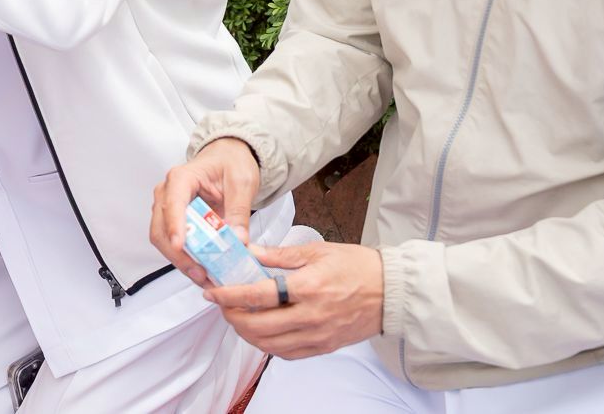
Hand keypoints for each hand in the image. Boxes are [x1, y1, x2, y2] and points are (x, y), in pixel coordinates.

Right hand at [150, 137, 262, 286]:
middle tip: (200, 272)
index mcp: (182, 178)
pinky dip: (185, 259)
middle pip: (161, 227)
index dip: (174, 225)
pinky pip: (173, 243)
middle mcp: (168, 192)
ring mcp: (168, 208)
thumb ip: (239, 210)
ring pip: (163, 239)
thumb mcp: (242, 182)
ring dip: (180, 261)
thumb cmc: (230, 163)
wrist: (228, 159)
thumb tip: (238, 238)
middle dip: (177, 254)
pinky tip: (202, 271)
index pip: (173, 203)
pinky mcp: (175, 221)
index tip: (180, 245)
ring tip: (204, 277)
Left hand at [204, 241, 384, 359]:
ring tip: (238, 317)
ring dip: (247, 333)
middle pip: (259, 326)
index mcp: (308, 287)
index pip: (258, 295)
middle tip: (222, 305)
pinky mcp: (325, 346)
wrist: (391, 291)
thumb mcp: (316, 250)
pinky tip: (261, 332)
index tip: (212, 292)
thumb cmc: (356, 266)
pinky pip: (288, 354)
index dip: (230, 295)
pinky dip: (268, 345)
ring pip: (270, 345)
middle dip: (232, 317)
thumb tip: (248, 252)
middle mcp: (311, 315)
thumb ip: (278, 255)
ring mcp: (318, 335)